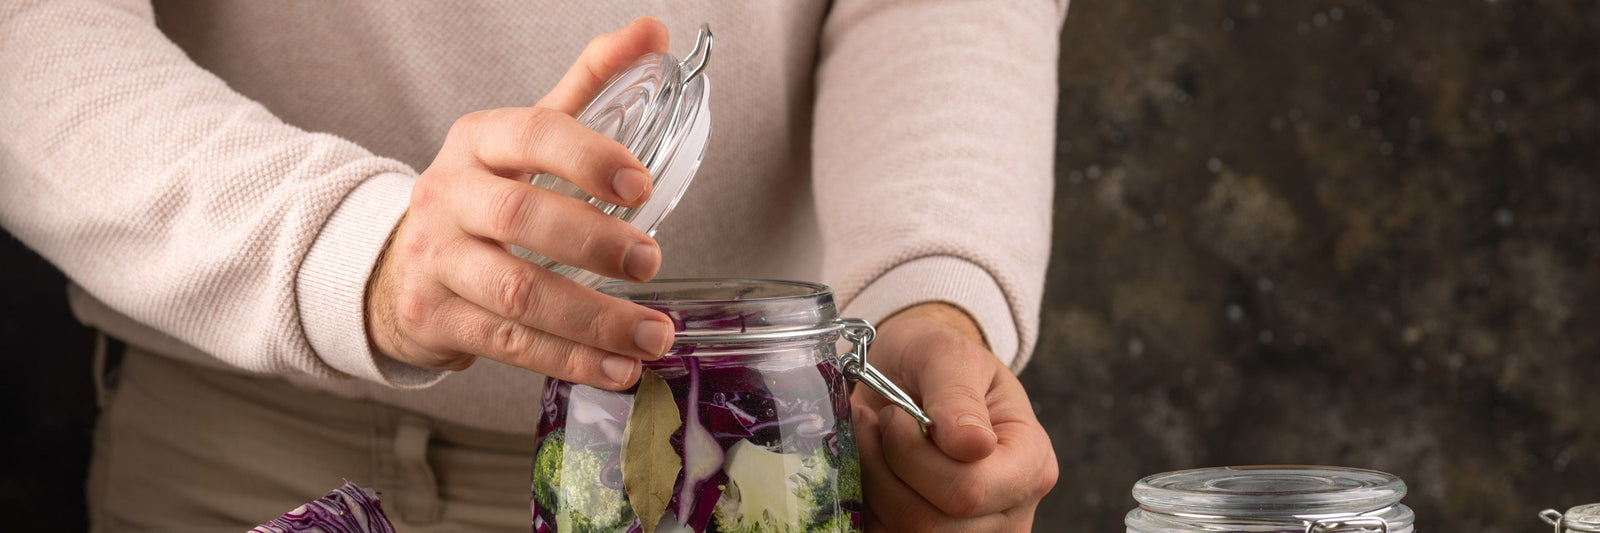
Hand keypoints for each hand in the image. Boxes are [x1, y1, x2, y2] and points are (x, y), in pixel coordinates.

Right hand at [366, 18, 674, 389]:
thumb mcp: (525, 135)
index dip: (587, 157)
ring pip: (518, 294)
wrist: (399, 264)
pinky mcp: (436, 319)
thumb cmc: (482, 196)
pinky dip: (571, 360)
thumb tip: (653, 33)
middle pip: (521, 217)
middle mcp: (449, 197)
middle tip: (652, 262)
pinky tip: (619, 368)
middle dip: (595, 243)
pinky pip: (511, 346)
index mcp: (478, 142)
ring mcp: (437, 261)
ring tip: (654, 333)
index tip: (642, 186)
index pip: (531, 134)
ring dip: (595, 320)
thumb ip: (590, 85)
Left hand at [851, 303, 1057, 531]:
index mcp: (1030, 464)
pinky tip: (871, 464)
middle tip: (877, 422)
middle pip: (932, 523)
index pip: (970, 490)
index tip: (897, 412)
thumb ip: (958, 395)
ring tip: (870, 438)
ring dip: (871, 482)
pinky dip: (866, 502)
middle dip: (886, 469)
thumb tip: (973, 445)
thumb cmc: (939, 361)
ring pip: (904, 532)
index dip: (915, 456)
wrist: (917, 375)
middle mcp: (1010, 510)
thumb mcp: (949, 355)